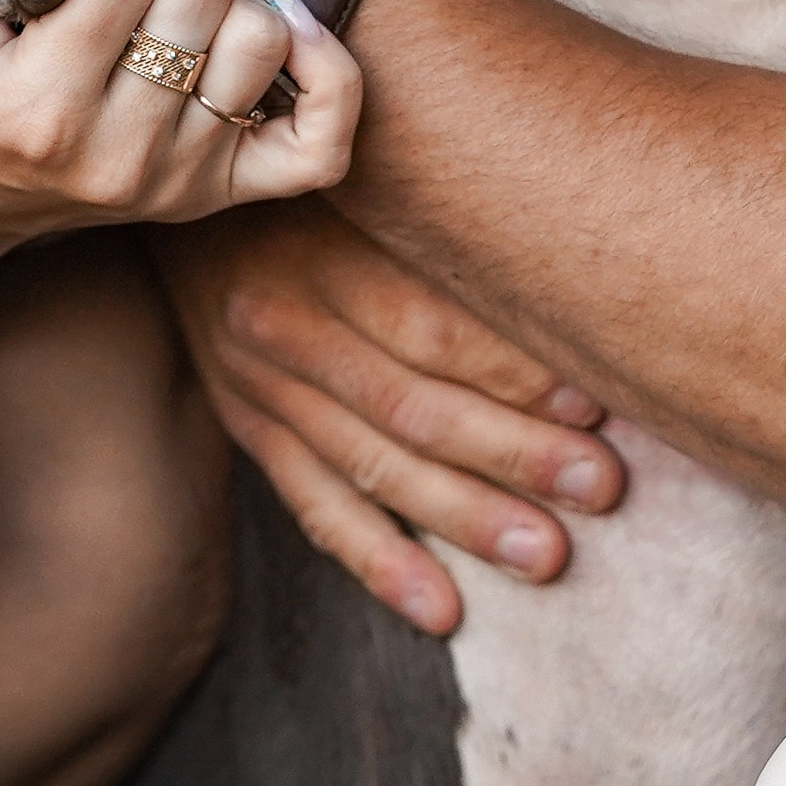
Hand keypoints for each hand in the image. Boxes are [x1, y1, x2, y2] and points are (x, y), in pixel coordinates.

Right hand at [154, 200, 626, 634]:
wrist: (184, 194)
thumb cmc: (310, 179)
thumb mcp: (366, 177)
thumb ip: (446, 218)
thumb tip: (574, 269)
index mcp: (322, 252)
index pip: (429, 326)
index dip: (515, 369)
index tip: (599, 401)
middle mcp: (284, 324)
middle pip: (410, 404)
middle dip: (513, 453)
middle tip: (601, 488)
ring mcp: (260, 385)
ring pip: (371, 467)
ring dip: (462, 517)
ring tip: (544, 556)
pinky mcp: (249, 428)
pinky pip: (316, 508)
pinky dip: (380, 563)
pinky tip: (442, 609)